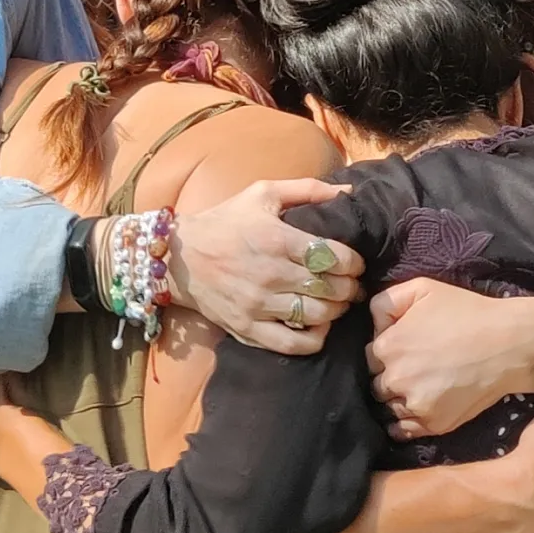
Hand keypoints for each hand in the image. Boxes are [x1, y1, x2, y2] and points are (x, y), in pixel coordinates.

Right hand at [169, 179, 364, 354]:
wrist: (178, 257)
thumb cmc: (225, 222)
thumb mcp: (262, 193)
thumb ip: (307, 189)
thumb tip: (348, 192)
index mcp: (277, 239)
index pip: (333, 256)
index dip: (354, 263)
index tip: (355, 263)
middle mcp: (271, 273)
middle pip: (330, 288)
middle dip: (350, 287)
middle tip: (352, 285)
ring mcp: (258, 304)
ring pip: (317, 316)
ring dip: (337, 311)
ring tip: (338, 303)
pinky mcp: (247, 328)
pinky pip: (292, 343)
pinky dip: (314, 339)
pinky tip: (319, 327)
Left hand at [365, 279, 533, 438]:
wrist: (509, 343)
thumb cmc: (467, 311)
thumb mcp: (422, 288)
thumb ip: (385, 302)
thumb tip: (373, 325)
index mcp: (387, 347)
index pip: (370, 358)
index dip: (388, 353)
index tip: (406, 350)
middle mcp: (395, 379)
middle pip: (378, 385)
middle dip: (392, 377)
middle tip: (416, 369)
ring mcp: (414, 405)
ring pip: (390, 407)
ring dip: (400, 399)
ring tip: (422, 387)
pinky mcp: (434, 424)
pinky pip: (404, 431)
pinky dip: (406, 423)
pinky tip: (418, 408)